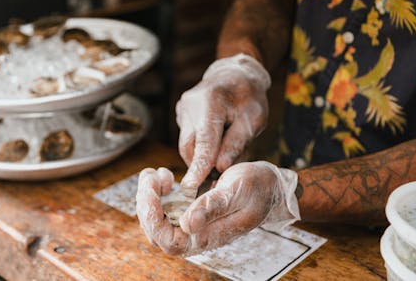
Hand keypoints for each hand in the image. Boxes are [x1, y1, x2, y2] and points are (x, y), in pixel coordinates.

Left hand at [135, 162, 299, 255]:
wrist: (268, 184)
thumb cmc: (257, 188)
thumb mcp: (237, 192)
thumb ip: (213, 208)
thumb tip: (187, 224)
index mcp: (210, 236)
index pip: (170, 242)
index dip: (154, 221)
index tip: (151, 194)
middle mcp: (197, 234)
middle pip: (156, 232)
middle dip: (146, 203)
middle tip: (151, 175)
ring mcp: (191, 224)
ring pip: (156, 219)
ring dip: (148, 196)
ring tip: (157, 173)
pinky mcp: (188, 211)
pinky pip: (162, 208)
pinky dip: (156, 191)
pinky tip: (165, 175)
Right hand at [176, 54, 270, 191]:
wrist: (235, 75)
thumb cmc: (249, 97)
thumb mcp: (253, 120)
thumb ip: (236, 143)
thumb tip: (220, 167)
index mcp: (211, 102)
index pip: (204, 141)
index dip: (199, 165)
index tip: (192, 186)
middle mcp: (190, 104)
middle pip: (190, 145)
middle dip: (201, 165)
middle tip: (218, 177)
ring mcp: (182, 108)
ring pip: (186, 144)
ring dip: (200, 156)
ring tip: (220, 156)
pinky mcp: (180, 113)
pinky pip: (187, 137)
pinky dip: (198, 146)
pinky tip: (214, 142)